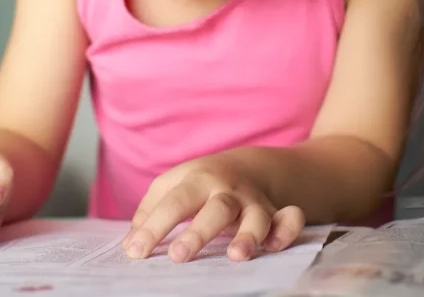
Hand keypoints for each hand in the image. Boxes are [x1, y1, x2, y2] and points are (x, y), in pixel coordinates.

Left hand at [122, 156, 304, 262]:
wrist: (249, 166)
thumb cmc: (201, 183)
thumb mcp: (173, 185)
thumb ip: (150, 212)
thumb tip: (132, 244)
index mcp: (198, 180)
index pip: (174, 203)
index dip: (154, 228)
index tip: (135, 252)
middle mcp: (228, 191)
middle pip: (216, 208)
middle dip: (198, 232)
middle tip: (179, 257)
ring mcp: (255, 203)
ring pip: (257, 217)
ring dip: (249, 235)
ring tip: (236, 256)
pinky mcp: (277, 214)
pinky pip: (291, 219)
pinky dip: (288, 230)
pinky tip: (276, 247)